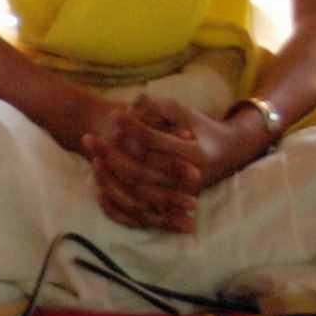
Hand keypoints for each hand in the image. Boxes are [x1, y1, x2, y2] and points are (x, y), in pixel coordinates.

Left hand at [82, 92, 246, 233]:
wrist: (227, 154)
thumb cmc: (202, 129)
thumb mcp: (188, 113)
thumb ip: (162, 106)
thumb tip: (135, 101)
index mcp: (196, 155)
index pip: (156, 142)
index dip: (132, 128)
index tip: (113, 115)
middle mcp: (188, 181)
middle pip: (141, 170)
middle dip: (111, 153)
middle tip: (89, 137)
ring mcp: (178, 198)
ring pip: (135, 193)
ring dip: (109, 176)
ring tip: (91, 157)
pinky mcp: (171, 210)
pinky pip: (138, 214)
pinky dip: (116, 204)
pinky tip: (98, 187)